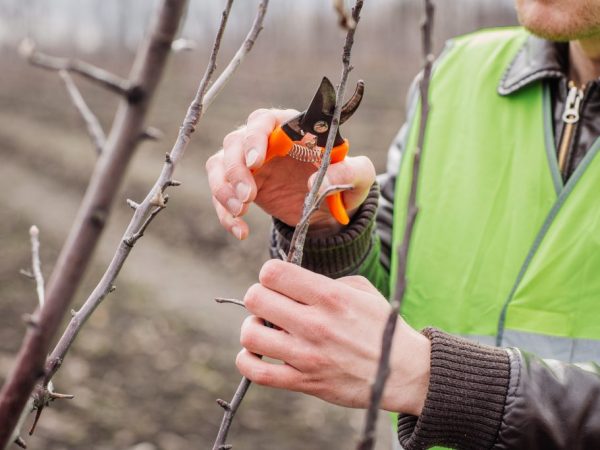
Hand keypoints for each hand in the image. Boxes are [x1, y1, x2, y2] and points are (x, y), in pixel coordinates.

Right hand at [205, 108, 375, 239]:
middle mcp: (265, 141)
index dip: (255, 137)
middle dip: (236, 169)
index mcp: (292, 128)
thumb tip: (319, 181)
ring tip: (240, 212)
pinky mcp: (242, 185)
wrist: (331, 209)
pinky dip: (225, 214)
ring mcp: (250, 163)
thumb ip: (348, 172)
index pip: (264, 120)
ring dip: (223, 189)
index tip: (256, 162)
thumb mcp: (360, 176)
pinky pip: (221, 195)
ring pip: (219, 164)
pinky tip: (240, 231)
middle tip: (249, 197)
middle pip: (234, 142)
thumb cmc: (346, 182)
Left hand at [236, 260, 430, 415]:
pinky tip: (259, 354)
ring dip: (253, 328)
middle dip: (259, 297)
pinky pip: (257, 372)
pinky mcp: (305, 382)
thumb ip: (326, 280)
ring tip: (267, 330)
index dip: (270, 273)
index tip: (279, 282)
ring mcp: (307, 355)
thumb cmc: (383, 325)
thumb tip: (293, 283)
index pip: (273, 272)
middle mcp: (315, 324)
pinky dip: (248, 361)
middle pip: (254, 299)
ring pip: (250, 335)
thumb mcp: (362, 290)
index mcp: (330, 296)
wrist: (404, 371)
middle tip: (271, 305)